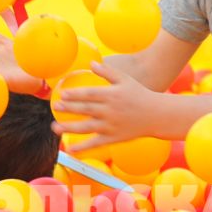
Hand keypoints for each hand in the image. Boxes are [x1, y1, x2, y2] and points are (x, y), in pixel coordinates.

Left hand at [51, 61, 183, 150]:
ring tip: (55, 127)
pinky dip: (82, 147)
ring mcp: (111, 126)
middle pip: (85, 110)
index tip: (62, 94)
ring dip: (69, 128)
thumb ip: (107, 71)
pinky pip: (95, 143)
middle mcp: (110, 111)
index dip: (75, 94)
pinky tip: (70, 148)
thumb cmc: (139, 94)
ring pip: (86, 128)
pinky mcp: (113, 138)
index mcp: (112, 95)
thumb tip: (91, 63)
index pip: (89, 94)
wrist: (156, 115)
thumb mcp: (125, 79)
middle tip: (55, 107)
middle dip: (69, 109)